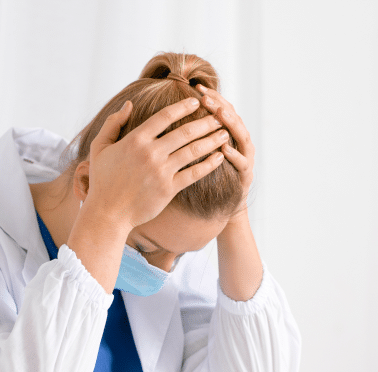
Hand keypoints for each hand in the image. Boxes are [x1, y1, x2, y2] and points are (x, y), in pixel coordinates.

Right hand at [85, 97, 226, 230]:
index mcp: (135, 140)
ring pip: (193, 151)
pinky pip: (194, 174)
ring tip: (225, 134)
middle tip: (220, 116)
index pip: (164, 117)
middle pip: (185, 132)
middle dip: (205, 122)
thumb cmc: (103, 180)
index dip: (183, 107)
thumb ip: (113, 123)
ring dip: (212, 141)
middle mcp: (150, 153)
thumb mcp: (100, 147)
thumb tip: (129, 104)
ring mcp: (161, 172)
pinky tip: (220, 157)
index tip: (196, 102)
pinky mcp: (168, 189)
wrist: (108, 212)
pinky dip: (209, 165)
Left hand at [196, 84, 254, 222]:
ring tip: (220, 115)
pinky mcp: (246, 176)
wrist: (220, 207)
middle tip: (207, 96)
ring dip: (231, 124)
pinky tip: (225, 150)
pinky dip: (235, 156)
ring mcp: (245, 158)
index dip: (211, 97)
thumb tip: (169, 112)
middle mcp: (239, 143)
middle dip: (220, 106)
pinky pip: (242, 164)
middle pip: (233, 118)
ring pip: (242, 137)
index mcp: (226, 135)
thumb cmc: (204, 177)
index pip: (221, 109)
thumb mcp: (198, 153)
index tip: (197, 87)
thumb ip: (189, 134)